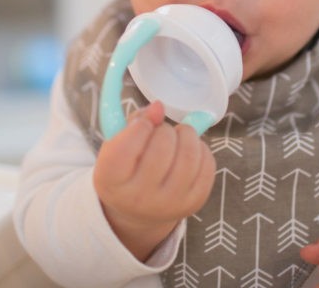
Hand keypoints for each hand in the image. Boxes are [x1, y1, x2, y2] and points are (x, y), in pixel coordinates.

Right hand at [93, 101, 215, 260]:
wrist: (138, 210)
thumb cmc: (127, 168)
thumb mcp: (118, 145)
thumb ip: (135, 121)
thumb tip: (159, 108)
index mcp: (111, 179)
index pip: (127, 145)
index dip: (141, 125)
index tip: (145, 123)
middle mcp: (138, 197)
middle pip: (162, 146)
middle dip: (166, 129)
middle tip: (162, 131)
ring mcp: (168, 204)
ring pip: (189, 154)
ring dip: (187, 135)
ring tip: (178, 137)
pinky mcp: (193, 203)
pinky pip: (207, 165)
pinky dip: (201, 149)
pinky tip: (188, 151)